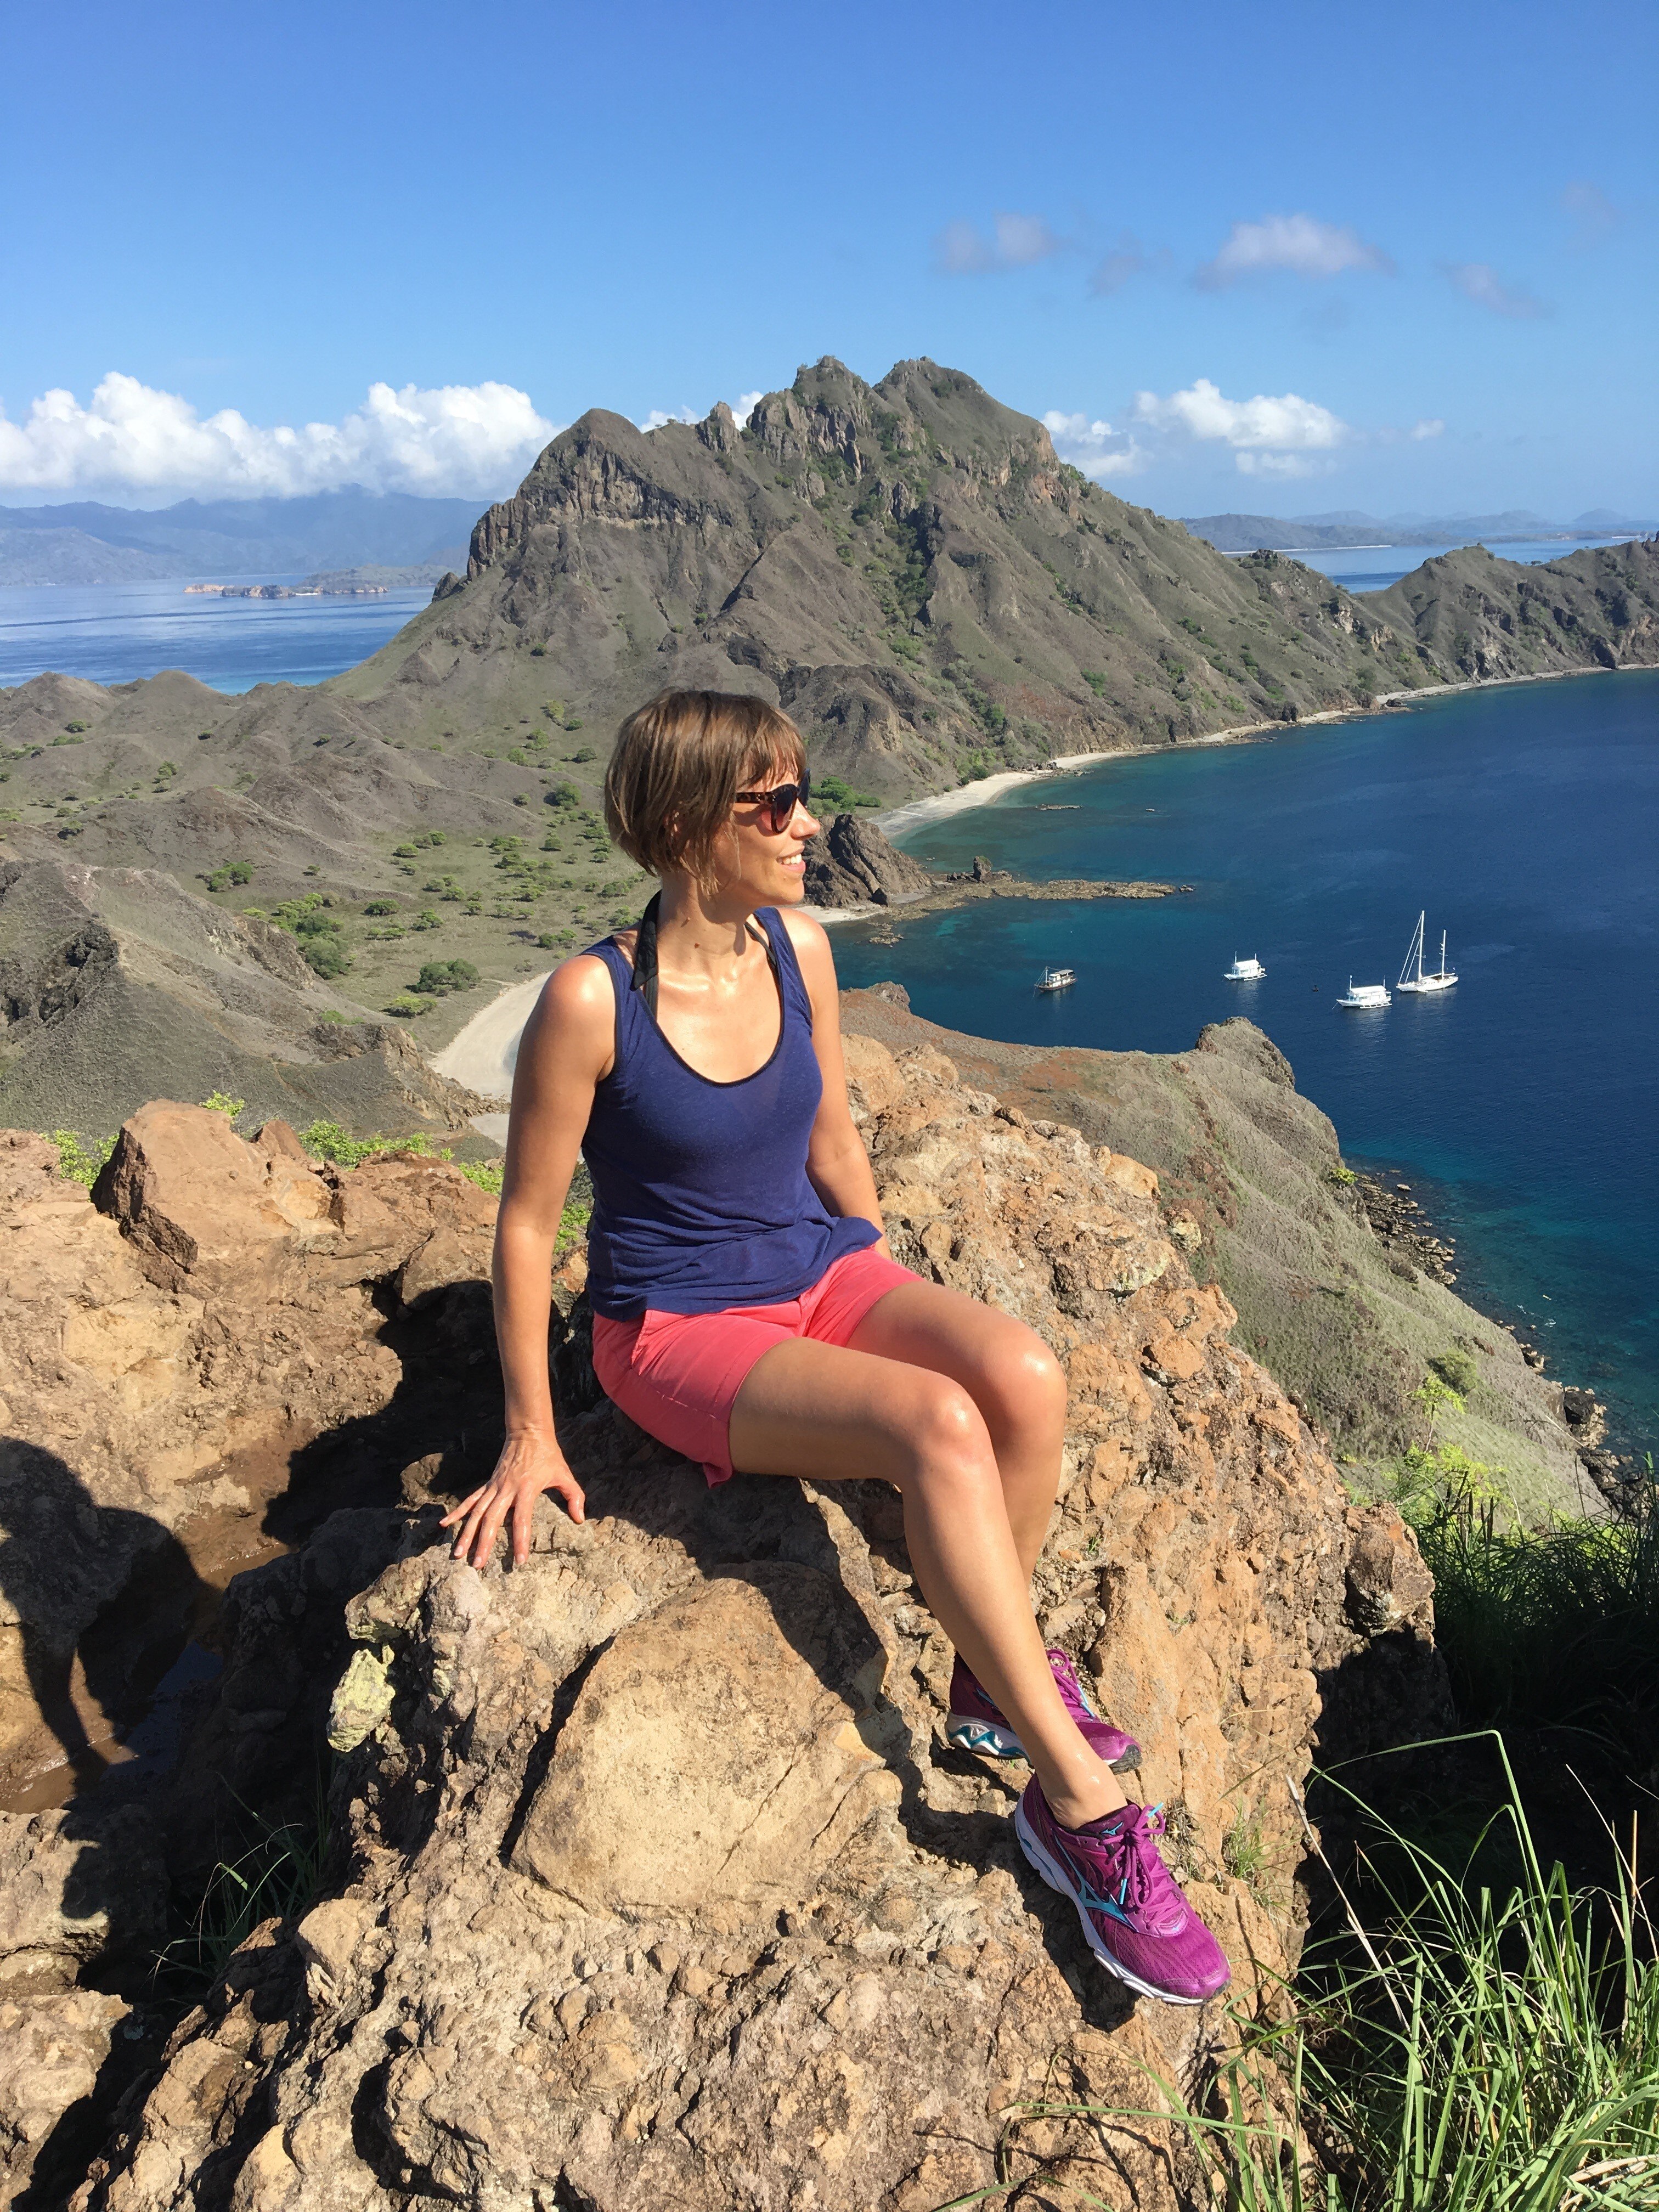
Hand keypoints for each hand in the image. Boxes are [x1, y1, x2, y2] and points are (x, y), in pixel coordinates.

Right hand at [439, 1432, 585, 1567]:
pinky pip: (470, 1500)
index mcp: (526, 1489)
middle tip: (478, 1565)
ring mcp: (494, 1486)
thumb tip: (580, 1519)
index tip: (519, 1561)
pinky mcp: (488, 1484)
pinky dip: (457, 1512)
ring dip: (466, 1533)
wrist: (528, 1432)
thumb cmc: (548, 1455)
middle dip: (484, 1543)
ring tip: (457, 1553)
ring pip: (476, 1513)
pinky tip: (444, 1524)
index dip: (520, 1541)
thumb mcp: (565, 1474)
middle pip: (492, 1519)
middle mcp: (506, 1489)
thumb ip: (574, 1496)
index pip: (522, 1520)